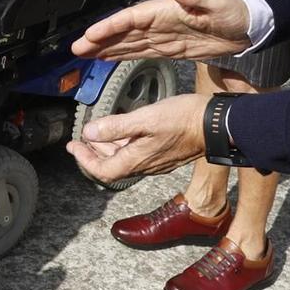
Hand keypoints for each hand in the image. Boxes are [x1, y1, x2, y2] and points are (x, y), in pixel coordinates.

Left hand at [66, 91, 202, 184]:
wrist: (216, 125)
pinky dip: (122, 145)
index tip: (73, 147)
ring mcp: (156, 160)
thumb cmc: (183, 119)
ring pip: (124, 159)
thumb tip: (89, 133)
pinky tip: (121, 132)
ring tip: (94, 136)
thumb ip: (116, 127)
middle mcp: (145, 165)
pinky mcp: (165, 153)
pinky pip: (137, 153)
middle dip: (92, 154)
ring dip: (107, 149)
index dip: (85, 160)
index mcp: (137, 160)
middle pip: (112, 166)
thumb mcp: (145, 119)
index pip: (103, 170)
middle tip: (78, 142)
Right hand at [72, 0, 250, 60]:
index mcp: (165, 9)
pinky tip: (108, 58)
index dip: (110, 26)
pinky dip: (122, 55)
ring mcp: (163, 35)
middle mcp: (159, 22)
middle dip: (99, 40)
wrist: (248, 25)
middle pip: (123, 32)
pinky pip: (140, 52)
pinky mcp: (170, 48)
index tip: (90, 35)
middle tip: (76, 50)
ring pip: (128, 43)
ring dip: (106, 49)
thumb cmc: (233, 9)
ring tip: (83, 55)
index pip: (131, 18)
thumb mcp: (215, 1)